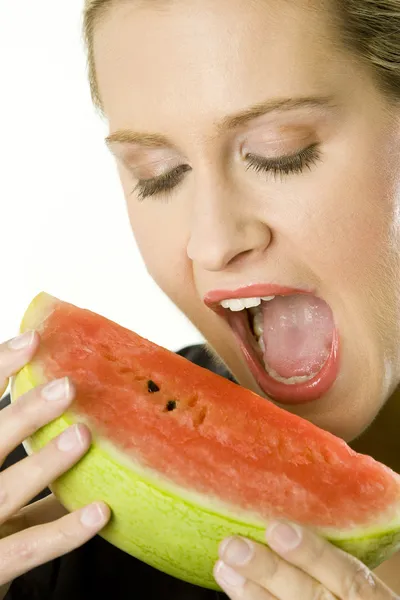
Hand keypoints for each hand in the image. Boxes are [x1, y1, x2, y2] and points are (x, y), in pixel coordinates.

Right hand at [0, 330, 109, 590]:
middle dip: (24, 412)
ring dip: (45, 463)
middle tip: (67, 386)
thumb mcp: (0, 490)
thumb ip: (28, 467)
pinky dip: (64, 531)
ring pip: (6, 490)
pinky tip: (100, 512)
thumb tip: (82, 427)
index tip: (31, 340)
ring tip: (82, 436)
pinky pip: (29, 548)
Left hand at [214, 520, 398, 598]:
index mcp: (373, 595)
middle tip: (233, 545)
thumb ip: (335, 547)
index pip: (350, 576)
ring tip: (223, 564)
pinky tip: (232, 585)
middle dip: (270, 571)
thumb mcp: (358, 570)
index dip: (314, 553)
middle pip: (312, 596)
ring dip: (252, 591)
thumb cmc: (354, 587)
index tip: (278, 528)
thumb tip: (285, 507)